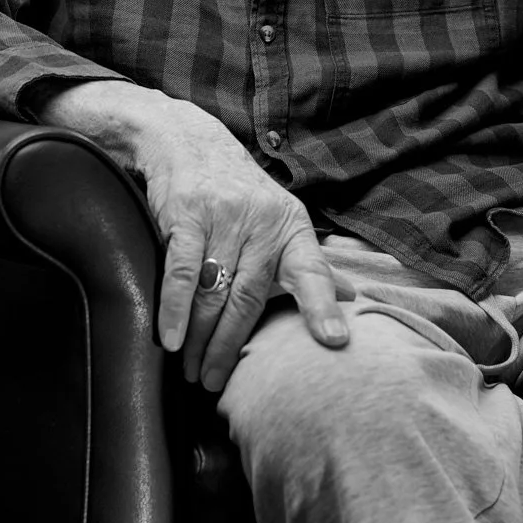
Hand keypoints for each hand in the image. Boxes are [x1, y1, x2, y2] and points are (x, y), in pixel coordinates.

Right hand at [41, 83, 348, 391]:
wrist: (186, 139)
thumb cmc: (237, 190)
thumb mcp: (280, 217)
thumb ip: (309, 262)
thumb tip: (352, 296)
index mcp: (291, 226)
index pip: (311, 271)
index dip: (322, 307)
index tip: (335, 341)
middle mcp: (263, 221)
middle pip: (250, 297)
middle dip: (230, 346)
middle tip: (214, 383)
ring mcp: (225, 216)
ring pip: (215, 291)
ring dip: (200, 338)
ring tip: (190, 371)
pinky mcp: (187, 213)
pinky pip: (182, 271)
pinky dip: (175, 309)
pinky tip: (170, 339)